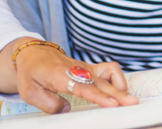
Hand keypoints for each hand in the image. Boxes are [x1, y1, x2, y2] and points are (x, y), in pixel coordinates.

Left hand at [13, 44, 137, 113]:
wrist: (32, 52)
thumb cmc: (30, 73)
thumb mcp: (29, 92)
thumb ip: (48, 104)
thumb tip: (67, 109)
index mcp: (60, 75)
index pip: (83, 87)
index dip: (99, 96)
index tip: (112, 104)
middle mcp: (77, 69)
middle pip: (101, 82)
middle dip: (118, 93)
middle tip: (132, 104)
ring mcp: (86, 67)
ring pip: (109, 72)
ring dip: (120, 85)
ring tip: (126, 100)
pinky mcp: (90, 68)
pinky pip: (109, 70)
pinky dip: (117, 79)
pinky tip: (118, 91)